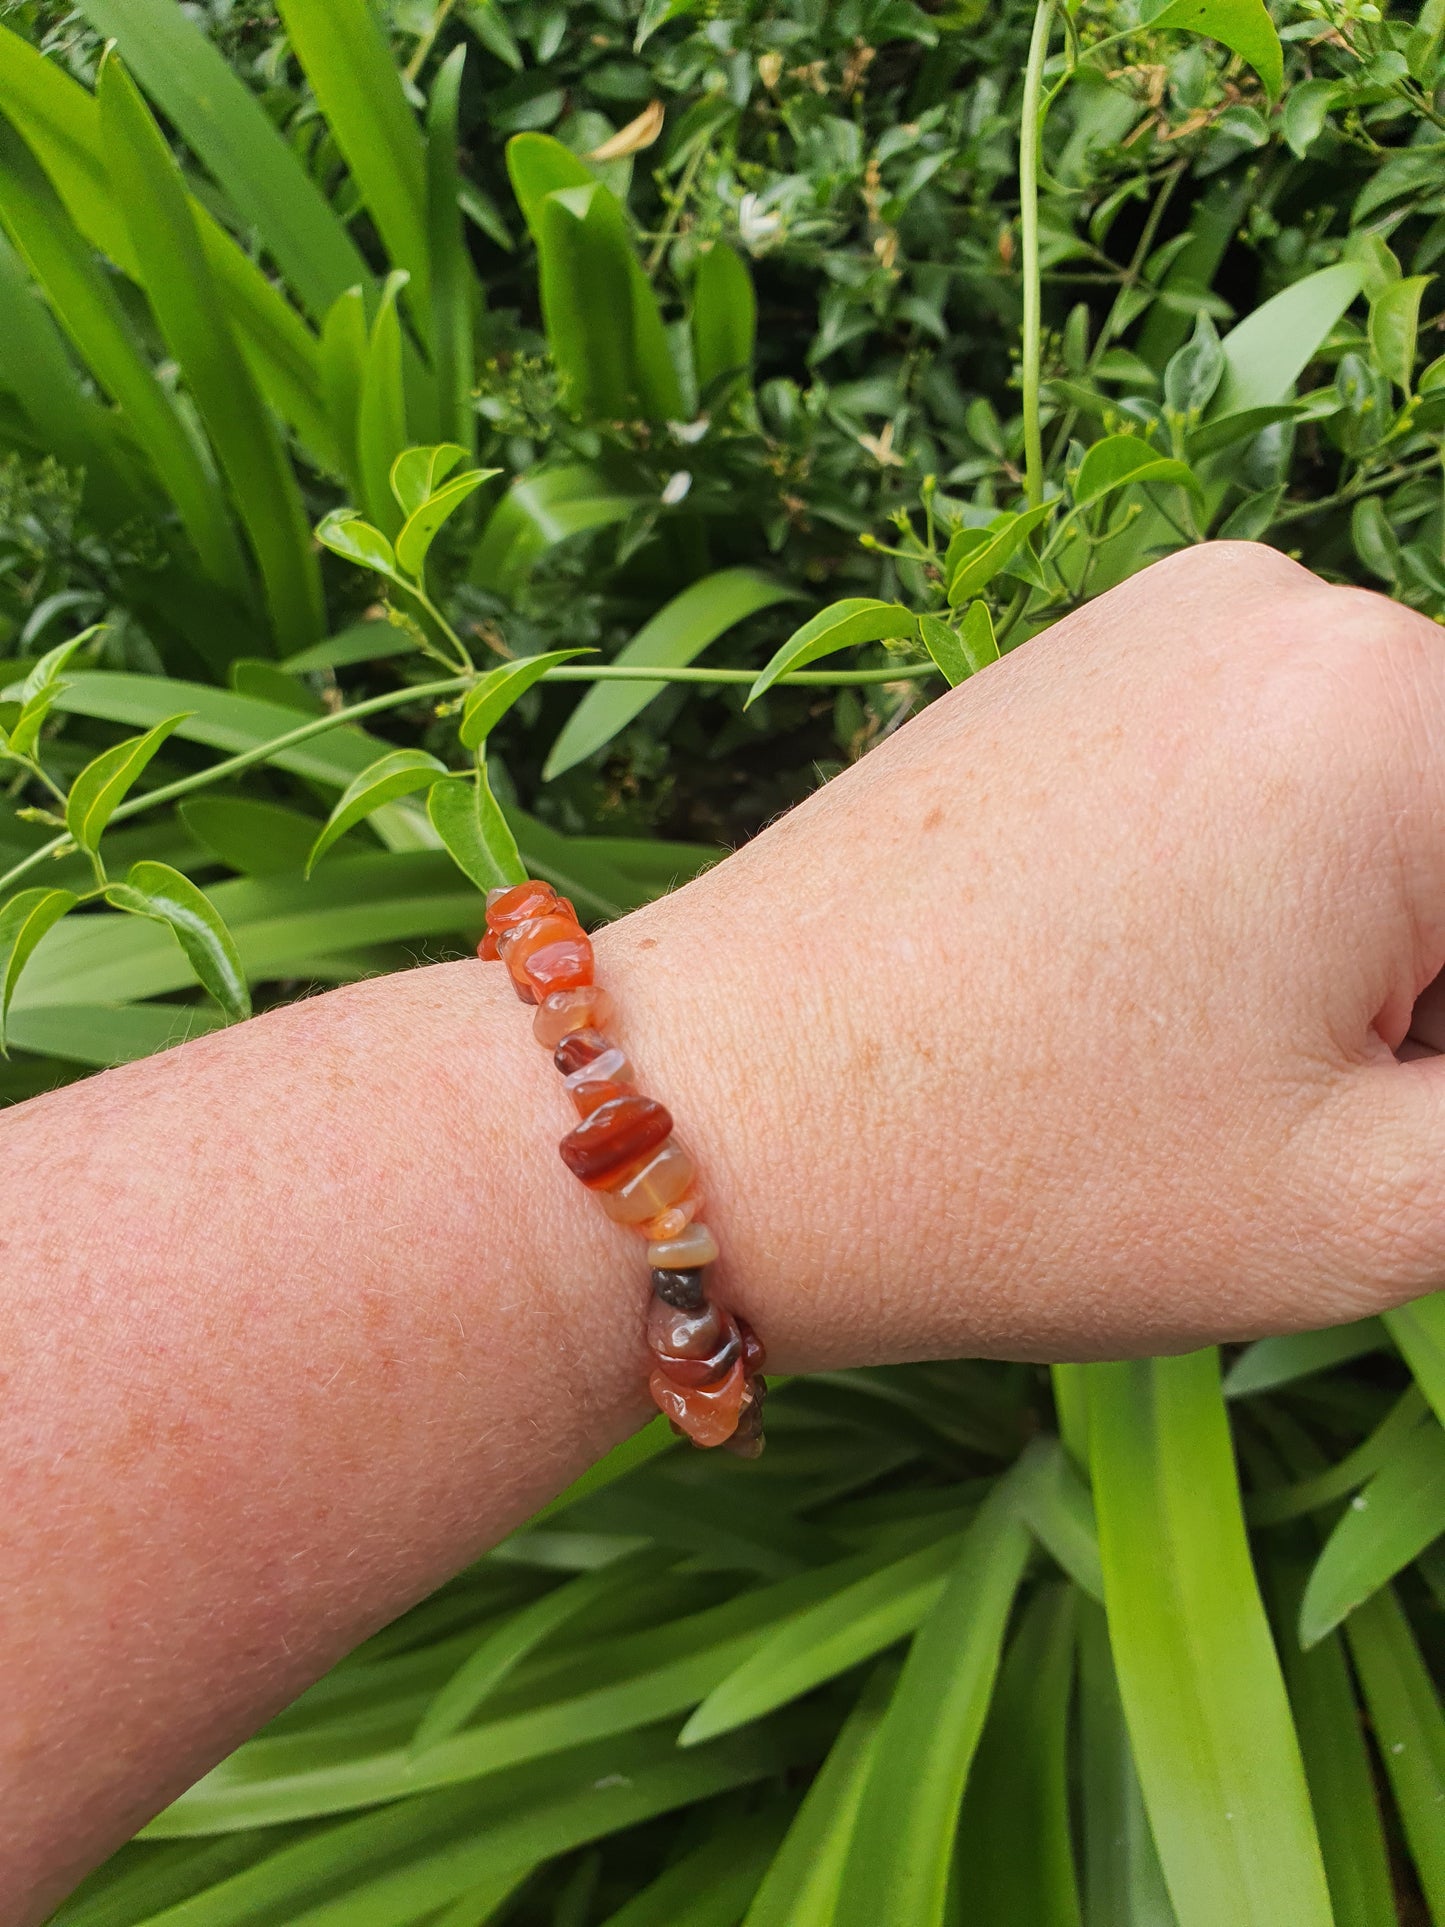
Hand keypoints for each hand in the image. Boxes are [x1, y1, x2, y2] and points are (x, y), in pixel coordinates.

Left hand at [601, 541, 1444, 1365]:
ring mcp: (1174, 613)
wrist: (701, 1113)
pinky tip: (1170, 990)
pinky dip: (1299, 876)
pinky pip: (1283, 756)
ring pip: (1399, 791)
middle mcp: (1295, 607)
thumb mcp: (1365, 1206)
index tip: (1390, 1100)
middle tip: (1330, 1116)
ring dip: (1391, 941)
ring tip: (1231, 1065)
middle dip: (1442, 994)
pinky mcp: (1088, 653)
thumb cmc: (1011, 1174)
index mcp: (1396, 714)